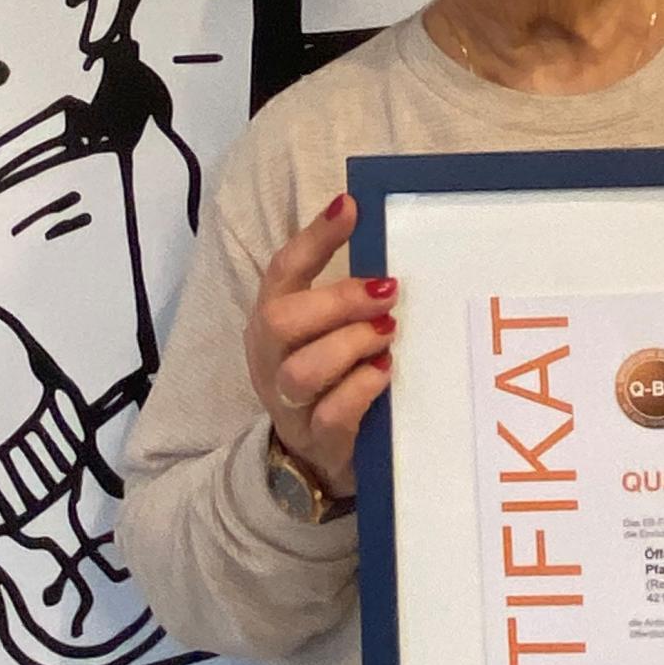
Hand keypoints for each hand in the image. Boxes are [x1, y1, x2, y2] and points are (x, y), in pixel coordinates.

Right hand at [245, 194, 394, 502]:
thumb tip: (391, 248)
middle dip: (338, 300)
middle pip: (283, 319)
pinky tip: (385, 372)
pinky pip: (331, 414)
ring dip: (351, 344)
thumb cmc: (334, 377)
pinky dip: (361, 388)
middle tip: (388, 292)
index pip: (284, 269)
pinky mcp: (316, 440)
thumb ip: (351, 297)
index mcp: (273, 320)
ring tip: (388, 332)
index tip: (350, 206)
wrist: (320, 458)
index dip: (316, 236)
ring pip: (303, 370)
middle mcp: (271, 357)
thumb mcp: (331, 332)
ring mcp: (288, 402)